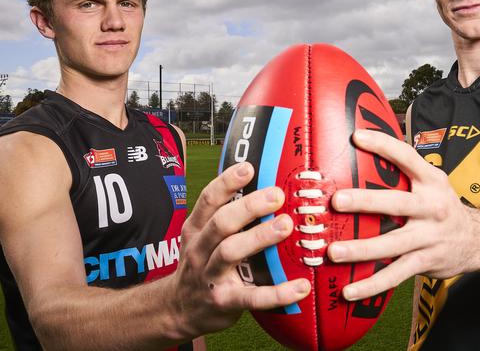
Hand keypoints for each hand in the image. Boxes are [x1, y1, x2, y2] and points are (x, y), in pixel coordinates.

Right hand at [171, 162, 310, 337]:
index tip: (249, 167)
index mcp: (197, 229)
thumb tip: (263, 187)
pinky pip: (252, 298)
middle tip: (277, 195)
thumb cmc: (202, 265)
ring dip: (259, 237)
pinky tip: (301, 287)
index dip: (227, 182)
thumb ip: (224, 216)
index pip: (208, 199)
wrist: (178, 311)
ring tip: (286, 226)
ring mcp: (210, 276)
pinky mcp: (224, 302)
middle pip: (221, 222)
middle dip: (249, 207)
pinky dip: (278, 293)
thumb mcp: (202, 237)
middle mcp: (200, 249)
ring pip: (230, 252)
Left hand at [327, 129, 477, 300]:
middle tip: (337, 201)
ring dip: (361, 249)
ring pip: (392, 244)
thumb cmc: (442, 205)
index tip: (357, 137)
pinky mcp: (425, 262)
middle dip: (365, 202)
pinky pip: (395, 274)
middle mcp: (431, 207)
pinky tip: (349, 290)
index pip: (406, 157)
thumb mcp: (432, 182)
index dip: (383, 145)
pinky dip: (372, 285)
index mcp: (431, 181)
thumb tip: (365, 147)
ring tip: (334, 252)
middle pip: (396, 203)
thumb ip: (405, 170)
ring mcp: (429, 237)